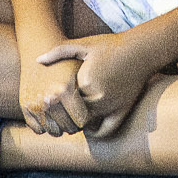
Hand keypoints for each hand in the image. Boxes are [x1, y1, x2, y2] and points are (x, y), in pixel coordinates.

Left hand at [31, 35, 156, 136]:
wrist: (140, 50)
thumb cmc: (110, 45)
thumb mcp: (84, 44)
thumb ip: (59, 51)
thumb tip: (38, 60)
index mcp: (84, 81)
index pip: (62, 99)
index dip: (54, 101)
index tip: (50, 98)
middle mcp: (97, 96)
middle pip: (72, 114)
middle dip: (63, 114)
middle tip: (57, 112)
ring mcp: (111, 105)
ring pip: (87, 124)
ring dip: (77, 123)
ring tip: (71, 118)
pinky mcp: (123, 110)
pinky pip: (106, 130)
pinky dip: (96, 133)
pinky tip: (89, 128)